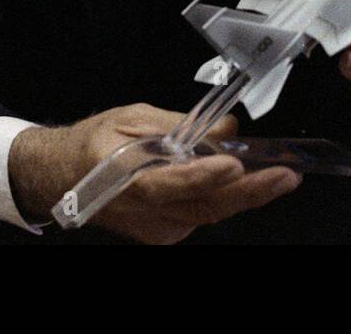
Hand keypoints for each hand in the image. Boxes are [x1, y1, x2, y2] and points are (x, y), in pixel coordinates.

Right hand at [11, 103, 300, 243]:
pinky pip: (203, 214)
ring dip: (246, 194)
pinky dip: (225, 197)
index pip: (169, 183)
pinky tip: (245, 179)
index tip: (233, 162)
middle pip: (203, 206)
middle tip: (285, 175)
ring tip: (279, 173)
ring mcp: (156, 228)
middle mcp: (143, 212)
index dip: (203, 176)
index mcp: (125, 179)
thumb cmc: (96, 143)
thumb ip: (181, 125)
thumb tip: (227, 128)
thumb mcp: (135, 118)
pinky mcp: (166, 232)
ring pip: (209, 213)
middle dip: (250, 191)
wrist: (64, 176)